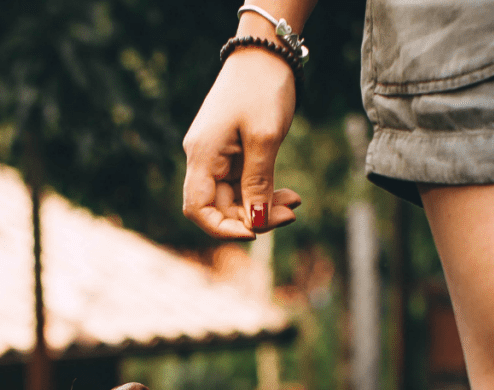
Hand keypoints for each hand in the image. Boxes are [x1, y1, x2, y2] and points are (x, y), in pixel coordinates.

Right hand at [182, 47, 301, 238]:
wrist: (266, 53)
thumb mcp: (264, 138)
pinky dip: (266, 193)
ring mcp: (219, 157)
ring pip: (237, 200)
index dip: (222, 229)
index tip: (253, 233)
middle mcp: (205, 159)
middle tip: (291, 215)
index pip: (198, 210)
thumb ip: (258, 182)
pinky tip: (290, 195)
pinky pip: (246, 186)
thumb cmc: (262, 88)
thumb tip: (255, 223)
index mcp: (203, 155)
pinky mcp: (234, 154)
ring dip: (264, 207)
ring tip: (295, 203)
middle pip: (221, 208)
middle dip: (254, 218)